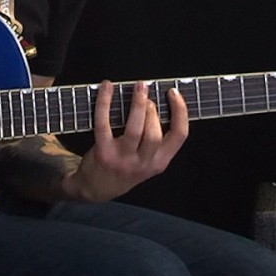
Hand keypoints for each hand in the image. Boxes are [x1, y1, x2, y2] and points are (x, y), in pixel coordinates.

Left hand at [62, 80, 187, 201]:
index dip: (180, 111)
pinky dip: (105, 103)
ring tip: (138, 87)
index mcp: (159, 162)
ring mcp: (123, 160)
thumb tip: (154, 100)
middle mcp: (144, 163)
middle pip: (155, 133)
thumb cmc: (123, 168)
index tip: (173, 93)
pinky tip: (107, 87)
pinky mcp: (103, 153)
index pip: (180, 136)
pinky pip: (104, 124)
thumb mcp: (146, 162)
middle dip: (152, 109)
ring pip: (135, 130)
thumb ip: (154, 139)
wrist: (95, 188)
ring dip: (137, 104)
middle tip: (145, 92)